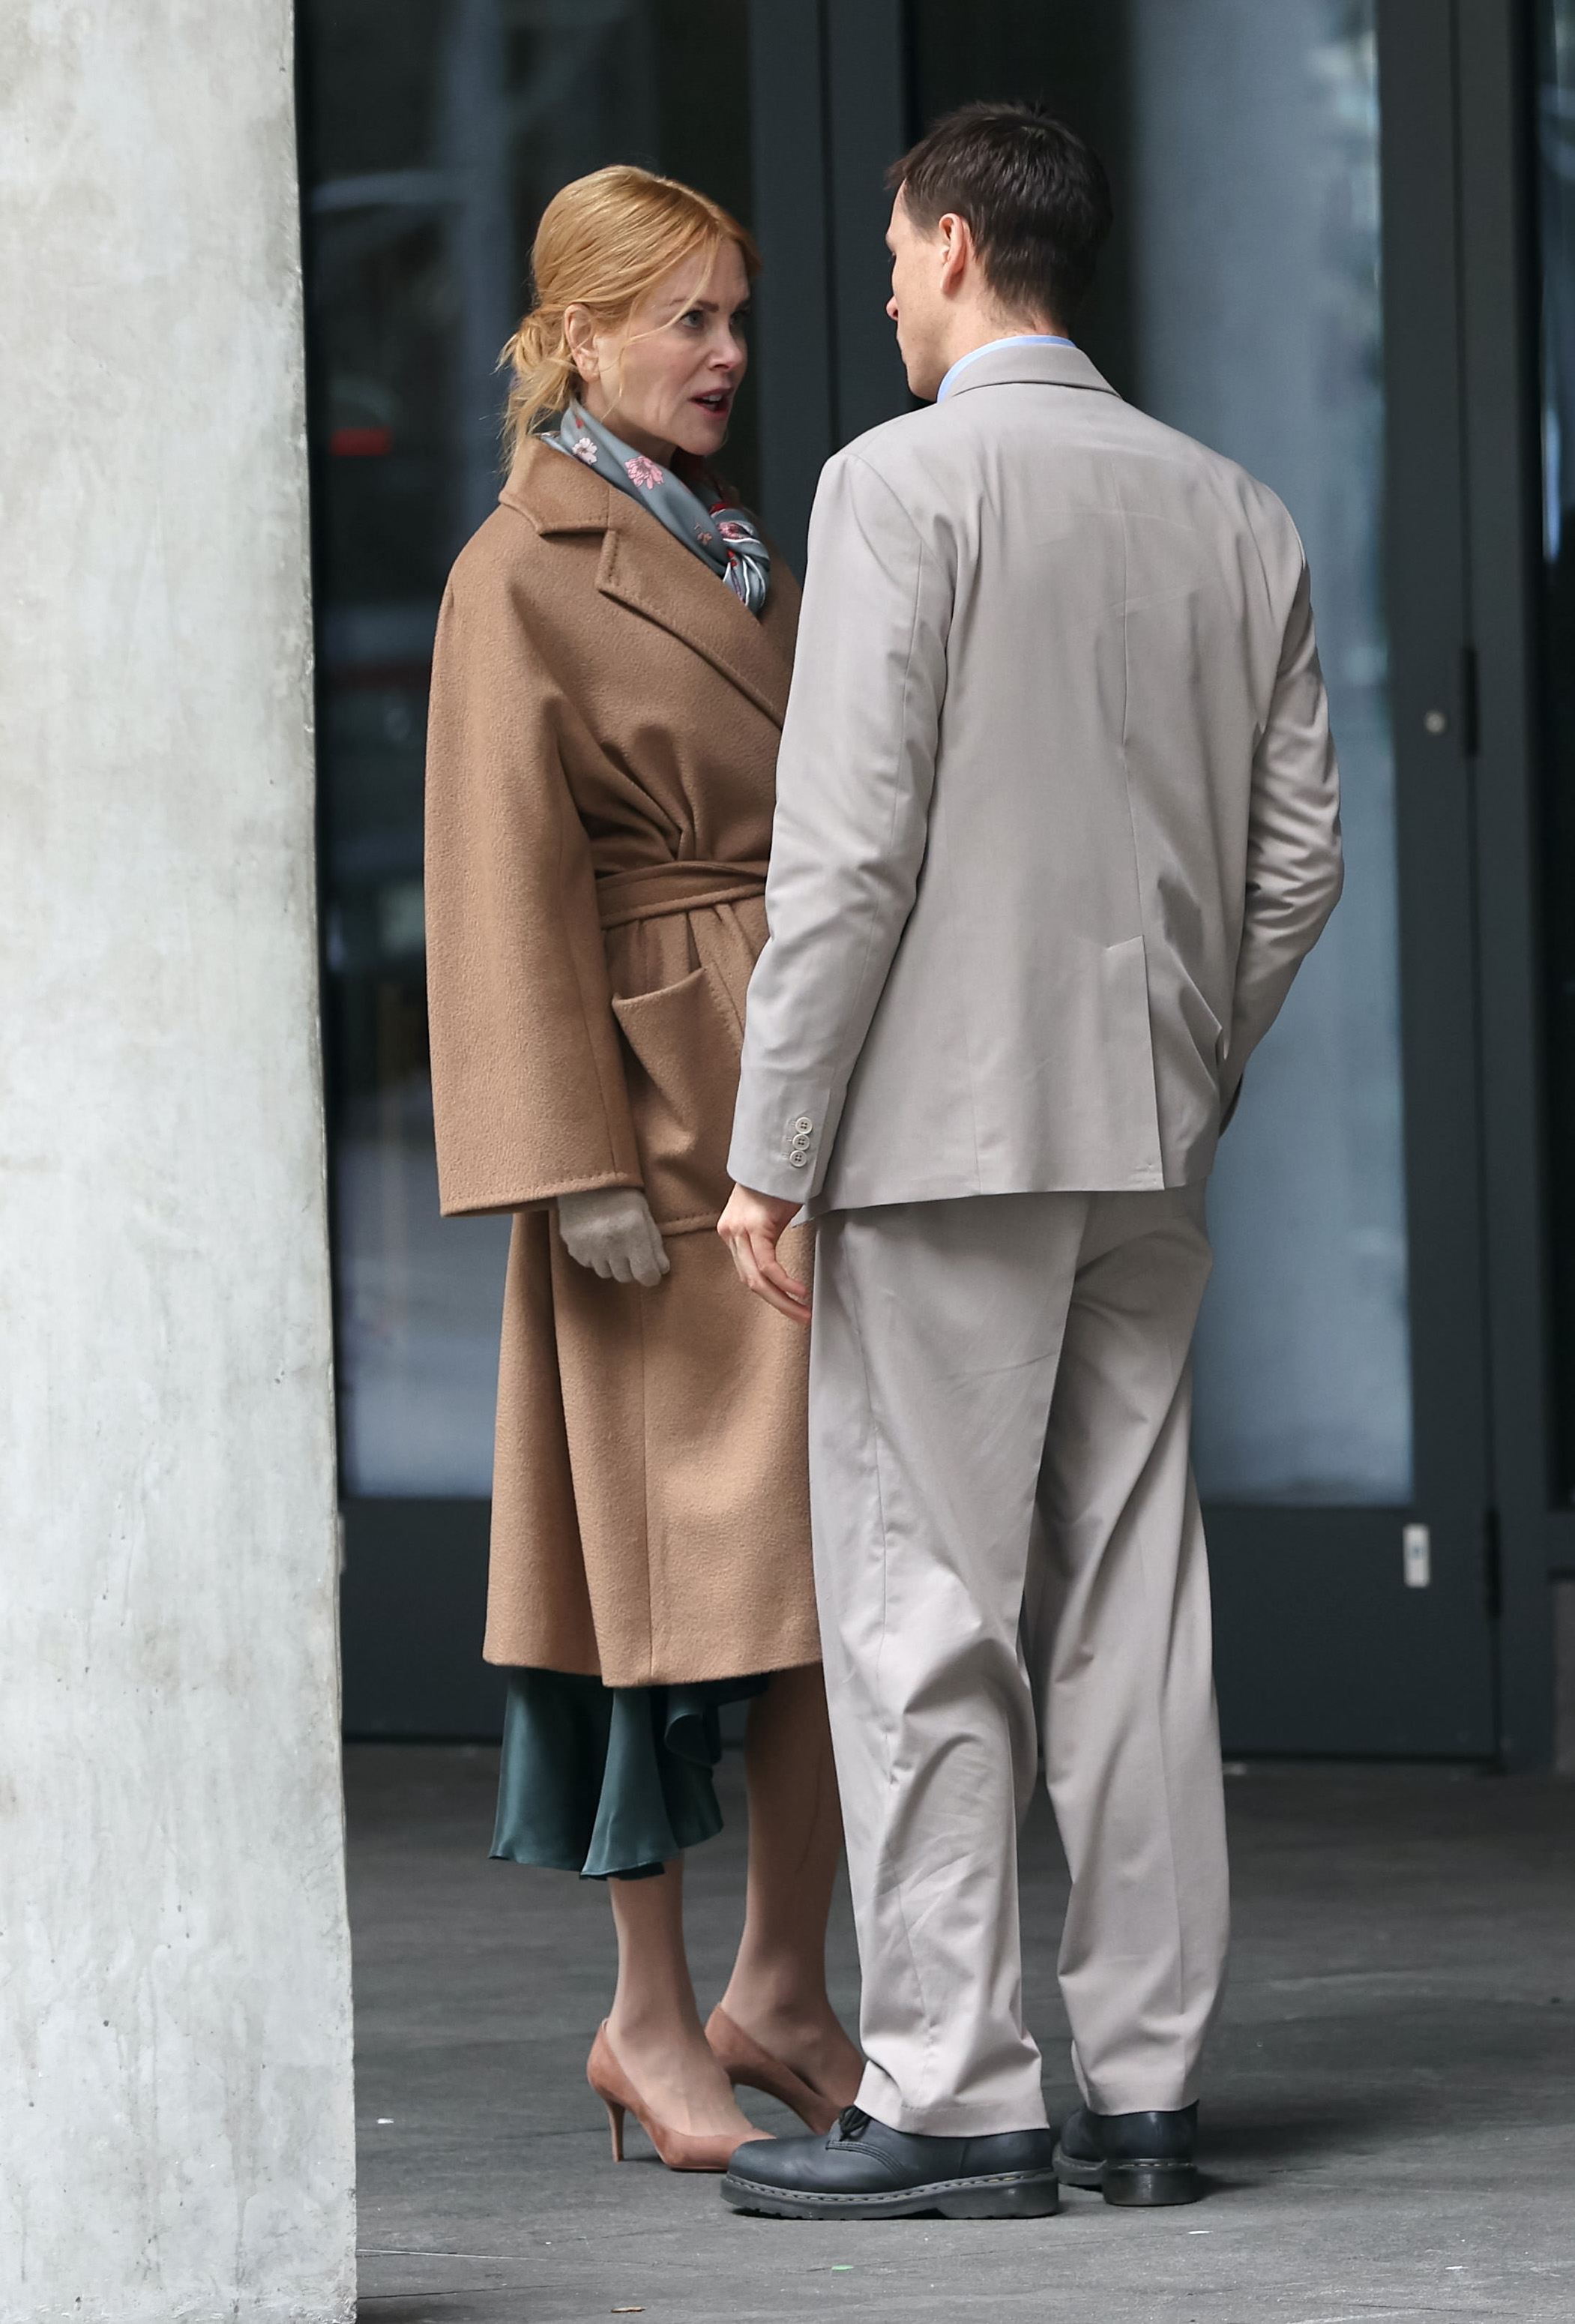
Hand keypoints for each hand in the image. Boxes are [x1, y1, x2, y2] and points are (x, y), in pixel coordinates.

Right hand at [556, 1187, 669, 1286]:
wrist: (586, 1179)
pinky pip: (588, 1263)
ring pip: (606, 1272)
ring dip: (612, 1263)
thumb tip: (662, 1269)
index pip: (646, 1275)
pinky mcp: (573, 1247)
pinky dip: (594, 1256)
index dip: (651, 1275)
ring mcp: (589, 1247)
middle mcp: (611, 1243)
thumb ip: (654, 1243)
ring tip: (611, 1240)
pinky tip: (596, 1238)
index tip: (651, 1270)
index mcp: (634, 1233)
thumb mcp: (644, 1213)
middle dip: (631, 1267)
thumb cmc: (621, 1193)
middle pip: (625, 1277)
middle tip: (629, 1248)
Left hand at [718, 1184, 810, 1325]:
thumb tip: (780, 1265)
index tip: (791, 1307)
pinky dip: (784, 1282)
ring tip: (803, 1311)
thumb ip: (768, 1239)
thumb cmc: (778, 1182)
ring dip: (783, 1299)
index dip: (770, 1295)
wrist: (778, 1154)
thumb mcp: (771, 1216)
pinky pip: (766, 1264)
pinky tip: (799, 1292)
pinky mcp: (753, 1226)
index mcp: (732, 1233)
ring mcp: (738, 1230)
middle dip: (778, 1304)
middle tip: (801, 1318)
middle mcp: (730, 1234)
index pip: (747, 1273)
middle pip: (750, 1281)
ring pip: (757, 1278)